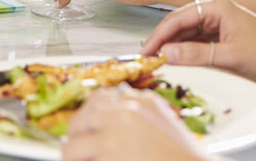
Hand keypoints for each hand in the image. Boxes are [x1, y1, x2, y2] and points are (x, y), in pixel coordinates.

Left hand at [62, 86, 210, 160]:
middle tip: (79, 154)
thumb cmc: (183, 158)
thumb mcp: (160, 125)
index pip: (99, 99)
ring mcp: (114, 130)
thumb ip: (135, 118)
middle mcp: (125, 109)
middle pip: (81, 118)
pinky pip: (76, 157)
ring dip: (76, 158)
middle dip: (77, 138)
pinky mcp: (107, 149)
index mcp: (141, 101)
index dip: (88, 119)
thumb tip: (105, 126)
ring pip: (73, 145)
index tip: (85, 132)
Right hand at [141, 0, 255, 86]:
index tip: (146, 52)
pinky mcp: (223, 35)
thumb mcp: (229, 56)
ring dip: (175, 48)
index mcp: (217, 5)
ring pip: (187, 34)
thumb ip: (195, 55)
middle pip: (180, 24)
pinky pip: (198, 41)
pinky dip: (187, 52)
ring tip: (160, 63)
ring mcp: (219, 22)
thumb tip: (167, 54)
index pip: (177, 18)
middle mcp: (216, 9)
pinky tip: (179, 63)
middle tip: (148, 59)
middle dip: (164, 41)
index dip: (159, 36)